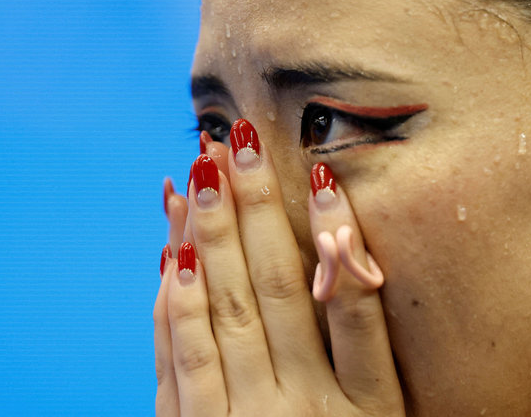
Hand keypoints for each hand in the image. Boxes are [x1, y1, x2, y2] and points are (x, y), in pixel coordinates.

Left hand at [154, 120, 405, 415]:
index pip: (350, 305)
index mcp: (361, 409)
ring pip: (219, 313)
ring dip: (205, 239)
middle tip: (238, 141)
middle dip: (252, 211)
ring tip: (199, 174)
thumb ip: (362, 339)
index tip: (320, 172)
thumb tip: (342, 253)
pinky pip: (178, 357)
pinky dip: (171, 300)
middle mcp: (299, 409)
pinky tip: (169, 251)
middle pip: (273, 292)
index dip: (337, 235)